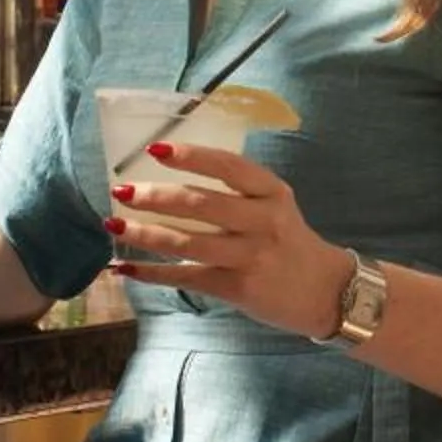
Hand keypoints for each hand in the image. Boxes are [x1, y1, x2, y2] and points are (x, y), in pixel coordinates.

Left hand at [106, 140, 350, 341]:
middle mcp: (263, 221)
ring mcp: (251, 256)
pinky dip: (153, 273)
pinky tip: (126, 267)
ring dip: (146, 233)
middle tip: (122, 191)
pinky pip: (188, 278)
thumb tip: (172, 180)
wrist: (327, 292)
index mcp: (271, 191)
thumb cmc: (290, 241)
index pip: (228, 166)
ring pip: (188, 243)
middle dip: (156, 196)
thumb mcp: (275, 205)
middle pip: (201, 204)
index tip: (156, 149)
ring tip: (113, 224)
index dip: (192, 156)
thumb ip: (236, 192)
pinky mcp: (239, 288)